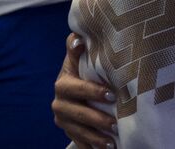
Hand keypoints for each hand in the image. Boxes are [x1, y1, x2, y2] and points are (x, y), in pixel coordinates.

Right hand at [52, 34, 116, 148]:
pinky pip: (79, 141)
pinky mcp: (69, 131)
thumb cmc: (84, 68)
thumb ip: (77, 47)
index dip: (91, 91)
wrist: (78, 88)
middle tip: (115, 122)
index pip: (75, 88)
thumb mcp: (81, 58)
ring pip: (77, 131)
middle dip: (96, 119)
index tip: (111, 94)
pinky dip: (91, 146)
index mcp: (63, 83)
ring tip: (112, 141)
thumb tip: (77, 37)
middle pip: (76, 113)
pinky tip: (106, 148)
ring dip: (95, 137)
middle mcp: (59, 103)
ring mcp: (63, 120)